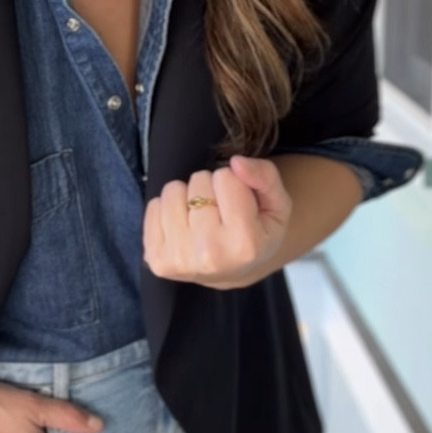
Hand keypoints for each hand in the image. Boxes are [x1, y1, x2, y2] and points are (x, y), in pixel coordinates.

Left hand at [143, 154, 292, 289]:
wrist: (233, 270)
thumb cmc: (258, 233)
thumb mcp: (278, 205)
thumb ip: (266, 177)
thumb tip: (236, 162)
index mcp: (244, 243)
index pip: (226, 177)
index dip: (233, 183)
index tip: (238, 204)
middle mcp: (209, 255)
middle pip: (199, 181)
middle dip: (210, 189)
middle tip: (219, 212)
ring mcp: (179, 259)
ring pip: (172, 190)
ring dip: (187, 197)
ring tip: (200, 218)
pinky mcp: (156, 259)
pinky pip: (153, 205)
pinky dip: (168, 209)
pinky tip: (184, 227)